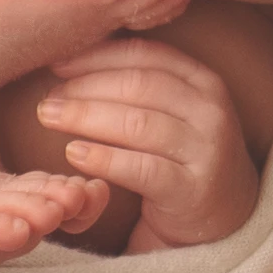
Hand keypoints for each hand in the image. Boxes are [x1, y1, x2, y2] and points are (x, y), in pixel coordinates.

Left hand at [33, 35, 255, 251]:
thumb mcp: (173, 112)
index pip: (145, 55)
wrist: (224, 217)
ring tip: (49, 118)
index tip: (57, 63)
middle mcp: (210, 111)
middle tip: (48, 98)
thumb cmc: (181, 157)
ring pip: (138, 124)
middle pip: (138, 86)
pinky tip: (73, 154)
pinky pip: (142, 169)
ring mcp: (206, 151)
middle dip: (86, 87)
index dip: (97, 56)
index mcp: (203, 81)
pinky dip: (103, 158)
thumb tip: (70, 59)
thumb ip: (139, 85)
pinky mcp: (193, 190)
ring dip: (87, 117)